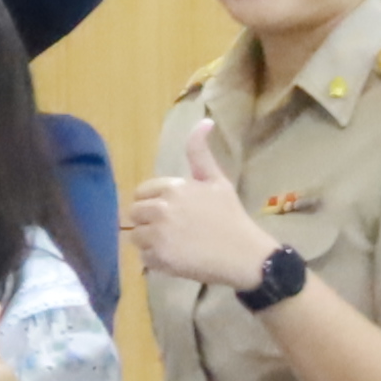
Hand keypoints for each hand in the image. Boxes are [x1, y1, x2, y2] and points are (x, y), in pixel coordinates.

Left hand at [127, 117, 273, 292]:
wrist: (246, 255)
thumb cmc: (231, 217)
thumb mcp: (216, 181)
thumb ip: (200, 153)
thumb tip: (204, 121)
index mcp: (174, 188)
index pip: (142, 193)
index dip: (154, 203)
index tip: (173, 212)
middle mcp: (162, 208)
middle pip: (135, 213)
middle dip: (149, 221)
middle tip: (174, 230)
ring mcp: (159, 234)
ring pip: (136, 235)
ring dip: (150, 240)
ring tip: (176, 244)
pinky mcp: (160, 257)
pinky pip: (143, 256)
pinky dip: (155, 259)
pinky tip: (177, 258)